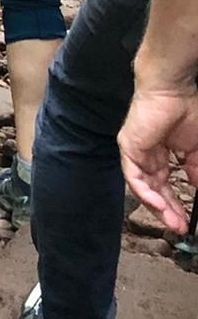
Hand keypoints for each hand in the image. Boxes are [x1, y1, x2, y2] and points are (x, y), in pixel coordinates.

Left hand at [119, 86, 197, 232]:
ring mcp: (135, 152)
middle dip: (168, 211)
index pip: (165, 186)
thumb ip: (196, 171)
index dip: (176, 204)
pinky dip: (145, 192)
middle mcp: (146, 156)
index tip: (187, 222)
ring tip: (173, 221)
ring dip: (158, 206)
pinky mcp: (128, 147)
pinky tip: (159, 205)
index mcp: (161, 156)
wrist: (173, 90)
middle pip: (154, 190)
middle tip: (180, 227)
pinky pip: (134, 176)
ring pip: (143, 187)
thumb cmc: (187, 112)